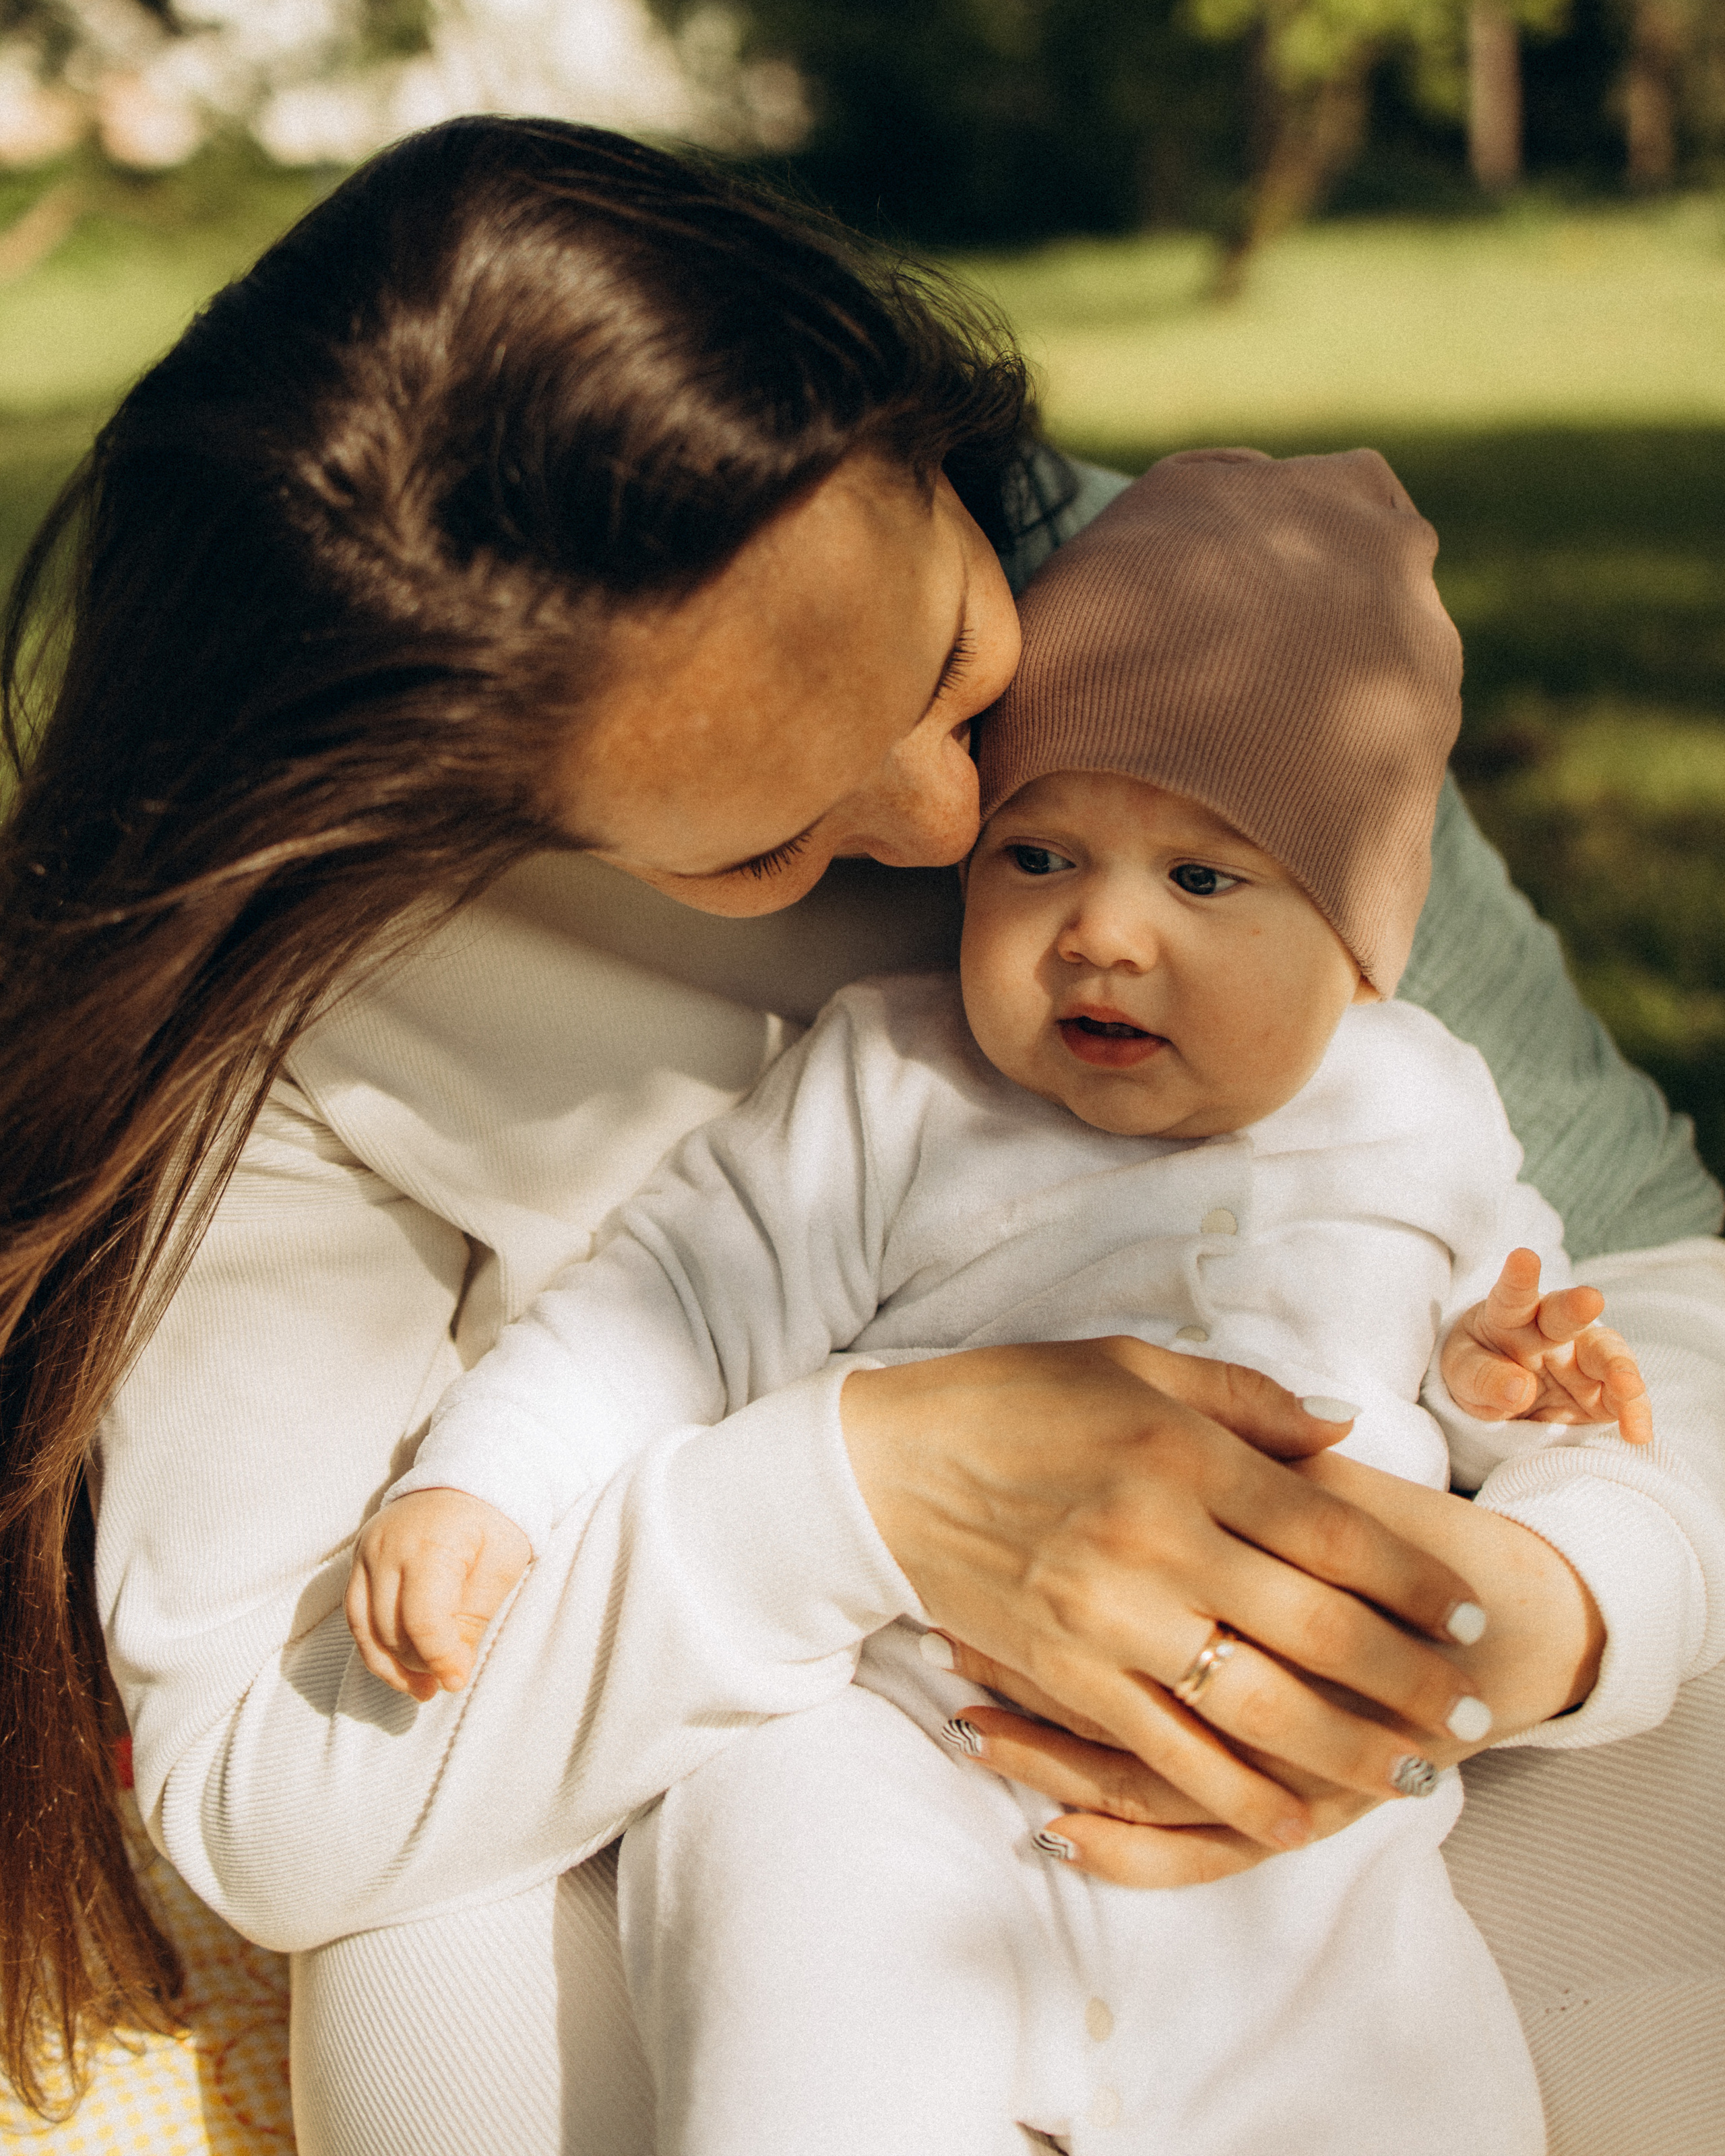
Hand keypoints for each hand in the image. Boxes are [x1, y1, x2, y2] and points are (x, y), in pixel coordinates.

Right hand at [345, 1488, 532, 1700]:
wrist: (468, 1476)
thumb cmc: (493, 1522)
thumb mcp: (500, 1568)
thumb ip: (472, 1620)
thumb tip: (451, 1673)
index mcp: (430, 1545)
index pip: (422, 1620)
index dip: (439, 1659)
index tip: (457, 1681)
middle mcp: (388, 1547)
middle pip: (390, 1629)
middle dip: (418, 1665)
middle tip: (445, 1681)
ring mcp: (367, 1551)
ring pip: (365, 1629)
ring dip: (391, 1666)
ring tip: (423, 1687)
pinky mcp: (358, 1558)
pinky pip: (355, 1615)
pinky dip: (375, 1645)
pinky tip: (400, 1665)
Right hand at [841, 1338, 1491, 1853]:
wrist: (882, 1468)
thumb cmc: (1012, 1401)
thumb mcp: (1131, 1367)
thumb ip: (1245, 1401)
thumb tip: (1343, 1436)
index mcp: (1183, 1457)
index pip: (1331, 1532)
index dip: (1413, 1581)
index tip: (1464, 1612)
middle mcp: (1157, 1543)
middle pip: (1317, 1629)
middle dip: (1409, 1678)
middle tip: (1468, 1708)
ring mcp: (1109, 1620)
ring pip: (1259, 1707)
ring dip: (1350, 1751)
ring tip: (1415, 1775)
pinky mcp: (1066, 1677)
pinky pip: (1170, 1755)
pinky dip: (1241, 1796)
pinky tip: (1298, 1819)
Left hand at [1442, 1248, 1651, 1441]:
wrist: (1499, 1398)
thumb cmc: (1476, 1371)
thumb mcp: (1461, 1374)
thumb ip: (1483, 1379)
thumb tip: (1520, 1388)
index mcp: (1511, 1315)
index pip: (1513, 1294)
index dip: (1519, 1276)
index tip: (1523, 1258)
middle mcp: (1552, 1330)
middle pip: (1567, 1315)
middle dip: (1578, 1307)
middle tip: (1589, 1299)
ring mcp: (1582, 1360)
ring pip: (1607, 1355)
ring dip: (1620, 1370)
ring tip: (1626, 1389)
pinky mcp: (1602, 1393)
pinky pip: (1623, 1399)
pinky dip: (1634, 1413)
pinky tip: (1637, 1432)